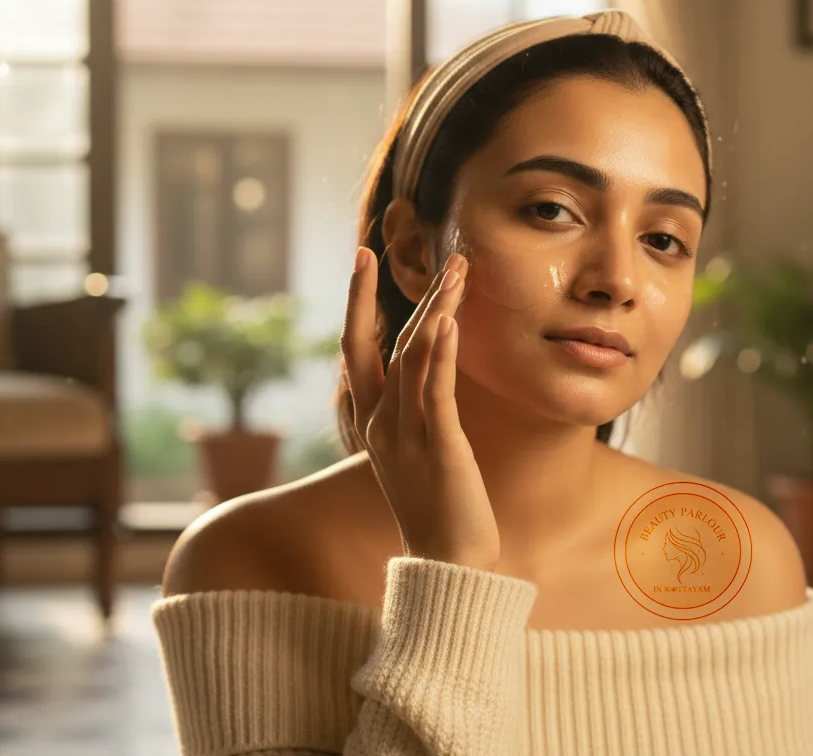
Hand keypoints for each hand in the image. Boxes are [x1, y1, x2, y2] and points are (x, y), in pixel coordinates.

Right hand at [341, 248, 499, 570]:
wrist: (449, 564)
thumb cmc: (438, 507)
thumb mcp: (417, 451)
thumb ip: (414, 411)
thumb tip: (425, 373)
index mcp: (372, 422)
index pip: (357, 350)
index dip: (358, 303)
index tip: (363, 258)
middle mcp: (380, 424)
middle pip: (371, 344)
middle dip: (373, 295)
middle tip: (379, 247)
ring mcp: (405, 435)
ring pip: (413, 358)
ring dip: (434, 309)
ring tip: (456, 270)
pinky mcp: (438, 448)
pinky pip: (435, 392)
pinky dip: (440, 354)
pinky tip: (448, 323)